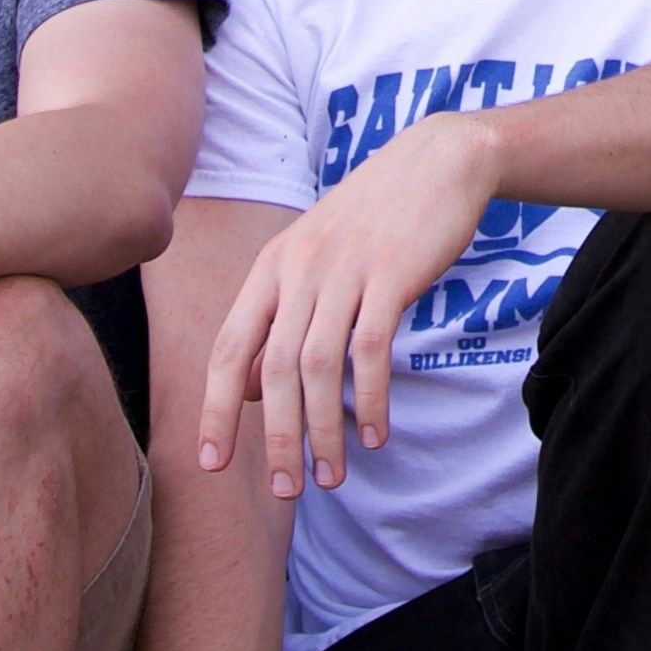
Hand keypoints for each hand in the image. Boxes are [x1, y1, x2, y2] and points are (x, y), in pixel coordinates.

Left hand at [197, 118, 501, 500]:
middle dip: (275, 437)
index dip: (215, 408)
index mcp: (272, 267)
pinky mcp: (392, 274)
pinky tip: (376, 434)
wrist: (439, 160)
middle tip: (285, 491)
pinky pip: (370, 350)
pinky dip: (369, 399)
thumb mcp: (314, 260)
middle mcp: (299, 269)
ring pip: (318, 367)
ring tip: (331, 477)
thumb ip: (279, 320)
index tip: (210, 463)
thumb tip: (247, 389)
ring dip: (322, 431)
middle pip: (273, 368)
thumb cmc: (376, 218)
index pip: (227, 347)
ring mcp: (345, 269)